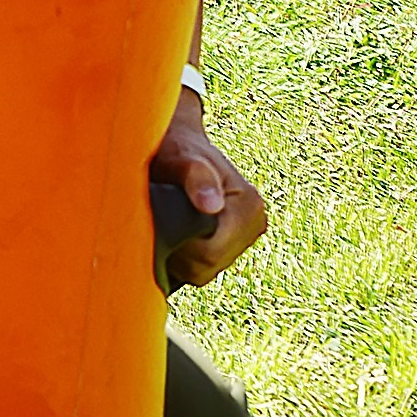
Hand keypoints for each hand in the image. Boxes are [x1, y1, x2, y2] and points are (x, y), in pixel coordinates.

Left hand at [152, 99, 267, 287]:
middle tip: (160, 220)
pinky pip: (203, 267)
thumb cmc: (175, 147)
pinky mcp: (234, 242)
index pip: (210, 256)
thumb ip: (195, 177)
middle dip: (179, 253)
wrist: (177, 144)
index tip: (162, 220)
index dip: (179, 247)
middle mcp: (255, 223)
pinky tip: (176, 234)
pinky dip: (185, 256)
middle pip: (207, 268)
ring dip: (181, 254)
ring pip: (204, 271)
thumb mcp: (179, 157)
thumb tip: (212, 205)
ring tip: (168, 222)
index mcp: (249, 206)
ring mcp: (246, 235)